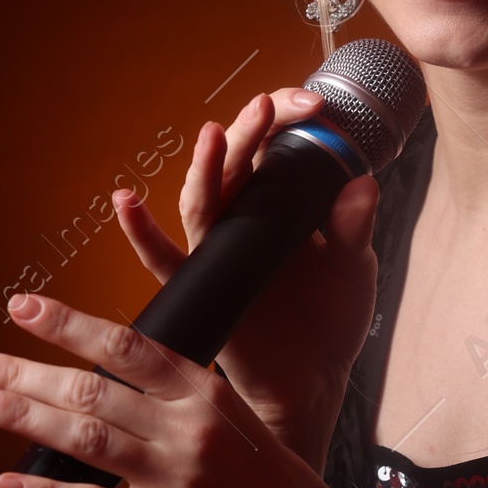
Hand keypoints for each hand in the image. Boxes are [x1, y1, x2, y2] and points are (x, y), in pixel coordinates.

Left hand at [0, 292, 357, 487]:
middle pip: (91, 389)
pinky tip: (6, 483)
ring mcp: (176, 477)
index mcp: (203, 391)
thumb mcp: (232, 415)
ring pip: (85, 438)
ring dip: (23, 417)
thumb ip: (174, 395)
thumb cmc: (268, 477)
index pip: (125, 346)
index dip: (68, 324)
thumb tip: (106, 375)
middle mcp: (187, 428)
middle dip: (22, 371)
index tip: (22, 306)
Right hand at [114, 89, 378, 465]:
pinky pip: (163, 258)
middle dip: (249, 132)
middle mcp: (244, 219)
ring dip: (205, 166)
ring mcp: (218, 250)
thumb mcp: (353, 268)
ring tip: (213, 135)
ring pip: (203, 199)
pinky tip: (125, 202)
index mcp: (281, 205)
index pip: (275, 148)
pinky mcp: (201, 285)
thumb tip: (362, 184)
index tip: (314, 107)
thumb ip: (353, 228)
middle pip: (236, 164)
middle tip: (267, 106)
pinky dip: (140, 232)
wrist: (313, 381)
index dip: (287, 121)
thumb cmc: (330, 319)